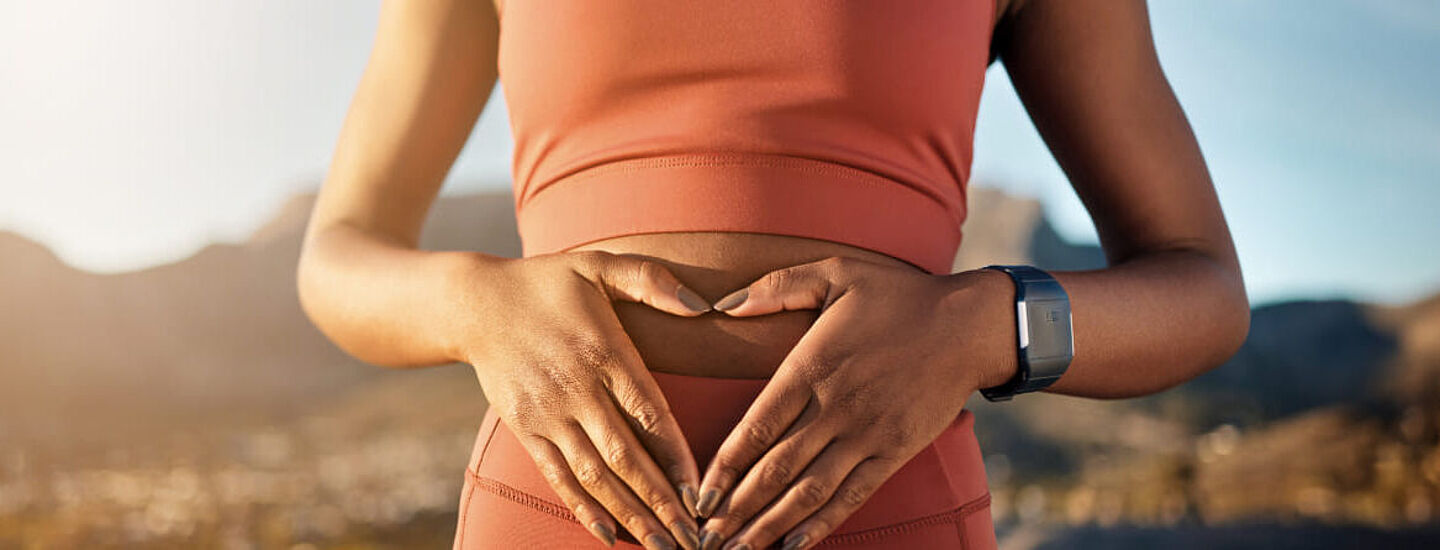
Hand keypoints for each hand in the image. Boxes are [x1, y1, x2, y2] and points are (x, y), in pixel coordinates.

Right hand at [461, 250, 715, 549]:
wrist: (473, 303)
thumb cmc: (548, 282)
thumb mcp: (599, 265)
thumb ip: (651, 280)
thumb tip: (702, 304)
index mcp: (604, 350)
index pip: (649, 413)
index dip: (676, 455)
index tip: (703, 491)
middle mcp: (577, 389)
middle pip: (625, 456)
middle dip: (661, 502)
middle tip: (695, 538)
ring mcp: (548, 414)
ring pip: (594, 475)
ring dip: (630, 515)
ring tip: (662, 547)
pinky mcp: (525, 429)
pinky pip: (558, 476)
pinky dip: (584, 509)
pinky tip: (610, 536)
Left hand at [692, 257, 1009, 549]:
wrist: (968, 324)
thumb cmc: (898, 294)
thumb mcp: (834, 272)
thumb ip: (775, 287)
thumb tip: (722, 305)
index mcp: (811, 366)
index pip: (757, 427)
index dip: (724, 467)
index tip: (699, 495)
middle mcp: (834, 407)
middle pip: (775, 469)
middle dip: (736, 508)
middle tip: (705, 536)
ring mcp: (866, 434)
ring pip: (808, 491)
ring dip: (769, 525)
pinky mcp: (894, 451)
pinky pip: (852, 496)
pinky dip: (821, 524)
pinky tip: (793, 546)